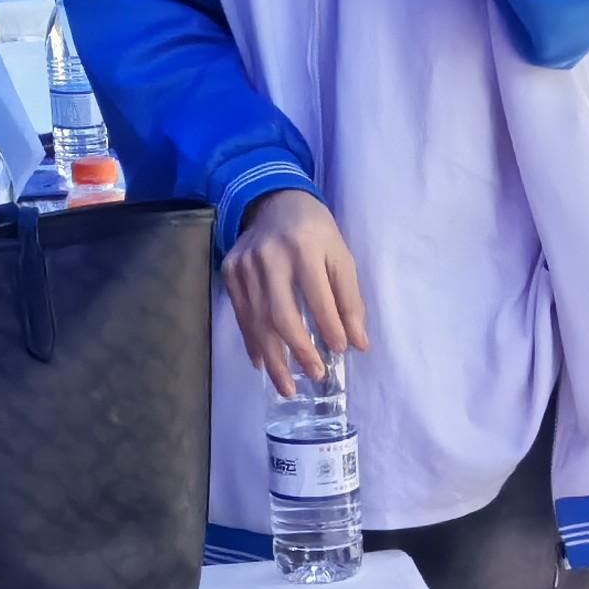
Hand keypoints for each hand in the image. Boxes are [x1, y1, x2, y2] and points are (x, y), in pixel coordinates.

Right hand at [224, 190, 366, 396]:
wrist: (274, 202)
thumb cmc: (315, 233)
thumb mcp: (340, 256)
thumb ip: (349, 299)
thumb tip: (358, 343)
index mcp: (304, 248)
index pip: (317, 297)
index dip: (329, 328)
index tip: (340, 352)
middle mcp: (270, 257)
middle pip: (281, 315)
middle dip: (298, 351)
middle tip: (315, 376)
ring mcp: (245, 265)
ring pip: (257, 321)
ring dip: (273, 358)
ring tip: (287, 386)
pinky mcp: (230, 272)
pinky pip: (242, 316)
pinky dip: (253, 343)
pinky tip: (263, 363)